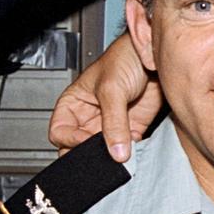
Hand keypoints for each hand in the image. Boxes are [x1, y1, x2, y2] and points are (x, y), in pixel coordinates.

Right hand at [49, 34, 161, 162]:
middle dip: (87, 155)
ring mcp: (109, 126)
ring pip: (103, 153)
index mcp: (73, 105)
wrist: (154, 54)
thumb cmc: (125, 58)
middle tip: (101, 158)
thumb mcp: (111, 88)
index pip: (59, 133)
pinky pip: (126, 151)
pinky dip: (130, 156)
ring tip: (120, 156)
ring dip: (111, 158)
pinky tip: (134, 152)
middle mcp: (89, 118)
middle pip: (78, 147)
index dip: (70, 140)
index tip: (87, 142)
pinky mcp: (131, 130)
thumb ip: (113, 121)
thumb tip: (116, 151)